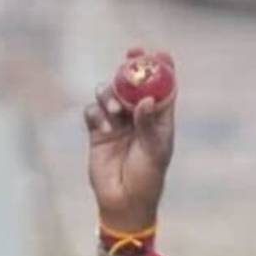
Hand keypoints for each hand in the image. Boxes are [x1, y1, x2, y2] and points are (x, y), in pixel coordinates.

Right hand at [83, 49, 177, 230]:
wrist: (124, 202)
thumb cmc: (147, 179)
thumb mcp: (154, 152)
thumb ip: (149, 125)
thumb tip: (148, 99)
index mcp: (159, 121)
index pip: (162, 89)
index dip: (161, 70)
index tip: (159, 53)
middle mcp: (138, 118)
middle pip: (133, 85)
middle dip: (131, 68)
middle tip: (132, 53)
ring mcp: (117, 124)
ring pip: (110, 94)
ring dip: (110, 94)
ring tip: (114, 110)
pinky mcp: (97, 132)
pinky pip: (93, 111)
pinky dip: (96, 113)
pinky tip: (103, 126)